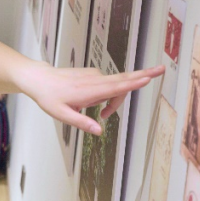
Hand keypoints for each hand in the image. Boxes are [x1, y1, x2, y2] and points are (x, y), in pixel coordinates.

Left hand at [18, 62, 163, 134]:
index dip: (133, 82)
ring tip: (102, 114)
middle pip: (123, 79)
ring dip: (115, 101)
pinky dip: (107, 95)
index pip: (116, 86)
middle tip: (161, 70)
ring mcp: (95, 75)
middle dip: (142, 76)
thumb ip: (82, 123)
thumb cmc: (48, 97)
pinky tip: (92, 103)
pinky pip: (107, 85)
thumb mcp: (62, 114)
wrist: (39, 79)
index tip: (148, 78)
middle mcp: (95, 80)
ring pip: (116, 86)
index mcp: (89, 90)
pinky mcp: (93, 74)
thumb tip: (100, 131)